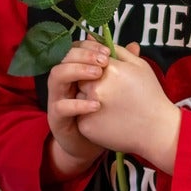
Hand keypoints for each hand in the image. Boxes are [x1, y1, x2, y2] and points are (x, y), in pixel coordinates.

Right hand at [46, 44, 111, 179]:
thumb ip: (121, 67)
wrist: (92, 144)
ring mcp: (57, 98)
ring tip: (98, 75)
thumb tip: (134, 46)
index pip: (74, 48)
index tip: (107, 51)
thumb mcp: (114, 88)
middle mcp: (63, 81)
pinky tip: (96, 105)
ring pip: (56, 76)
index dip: (89, 46)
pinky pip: (61, 107)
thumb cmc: (103, 114)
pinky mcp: (56, 118)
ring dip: (76, 71)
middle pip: (63, 57)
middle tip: (104, 60)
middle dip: (83, 55)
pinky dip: (77, 104)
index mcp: (74, 71)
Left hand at [70, 41, 181, 172]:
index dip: (96, 68)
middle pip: (79, 78)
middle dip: (90, 83)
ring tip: (110, 107)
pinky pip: (79, 115)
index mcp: (110, 70)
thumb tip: (91, 37)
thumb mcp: (140, 66)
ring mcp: (88, 108)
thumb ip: (116, 50)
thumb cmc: (150, 96)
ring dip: (86, 99)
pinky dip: (88, 116)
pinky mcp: (85, 126)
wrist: (157, 131)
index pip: (87, 60)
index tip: (107, 76)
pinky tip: (107, 119)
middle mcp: (96, 88)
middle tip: (111, 94)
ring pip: (77, 97)